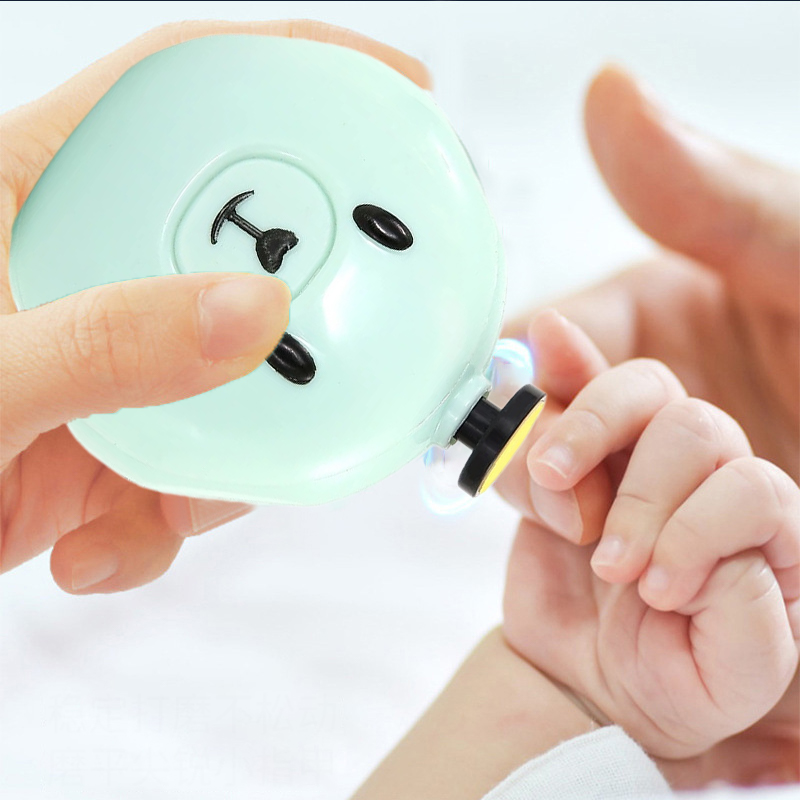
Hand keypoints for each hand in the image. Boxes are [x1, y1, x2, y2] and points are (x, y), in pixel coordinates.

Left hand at [0, 20, 429, 592]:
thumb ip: (105, 344)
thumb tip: (252, 310)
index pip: (177, 88)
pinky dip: (171, 521)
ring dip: (231, 455)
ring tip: (161, 505)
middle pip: (240, 248)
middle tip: (340, 352)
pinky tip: (104, 548)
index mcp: (32, 196)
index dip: (291, 66)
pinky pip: (197, 464)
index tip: (392, 89)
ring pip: (236, 377)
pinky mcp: (115, 436)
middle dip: (299, 313)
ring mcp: (110, 358)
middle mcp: (87, 270)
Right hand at [498, 65, 798, 786]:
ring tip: (607, 550)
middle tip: (571, 504)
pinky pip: (618, 549)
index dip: (523, 388)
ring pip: (568, 496)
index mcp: (650, 316)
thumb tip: (604, 85)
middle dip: (542, 467)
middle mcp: (639, 391)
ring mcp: (656, 470)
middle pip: (540, 426)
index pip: (541, 348)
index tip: (536, 428)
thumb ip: (708, 192)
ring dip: (574, 521)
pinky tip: (638, 577)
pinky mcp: (680, 536)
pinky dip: (613, 560)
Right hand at [501, 311, 799, 783]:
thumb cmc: (665, 682)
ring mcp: (639, 460)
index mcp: (767, 534)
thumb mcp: (727, 685)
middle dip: (641, 496)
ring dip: (587, 432)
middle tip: (605, 562)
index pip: (751, 487)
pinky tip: (546, 339)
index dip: (699, 531)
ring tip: (554, 486)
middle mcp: (708, 481)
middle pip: (694, 426)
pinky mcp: (577, 455)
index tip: (655, 592)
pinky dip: (561, 362)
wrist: (584, 683)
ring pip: (636, 393)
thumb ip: (748, 629)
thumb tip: (707, 553)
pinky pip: (572, 390)